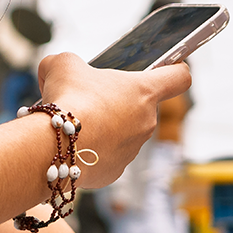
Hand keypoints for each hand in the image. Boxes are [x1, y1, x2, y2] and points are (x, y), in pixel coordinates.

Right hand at [37, 53, 191, 188]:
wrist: (56, 146)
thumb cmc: (68, 100)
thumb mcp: (62, 65)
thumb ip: (67, 62)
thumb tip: (53, 69)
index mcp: (144, 91)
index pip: (179, 77)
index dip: (176, 70)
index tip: (169, 68)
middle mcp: (147, 121)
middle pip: (141, 106)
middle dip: (118, 100)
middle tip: (91, 98)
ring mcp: (135, 148)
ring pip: (123, 132)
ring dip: (105, 126)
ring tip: (78, 123)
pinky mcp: (117, 170)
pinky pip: (108, 154)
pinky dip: (93, 149)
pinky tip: (75, 144)